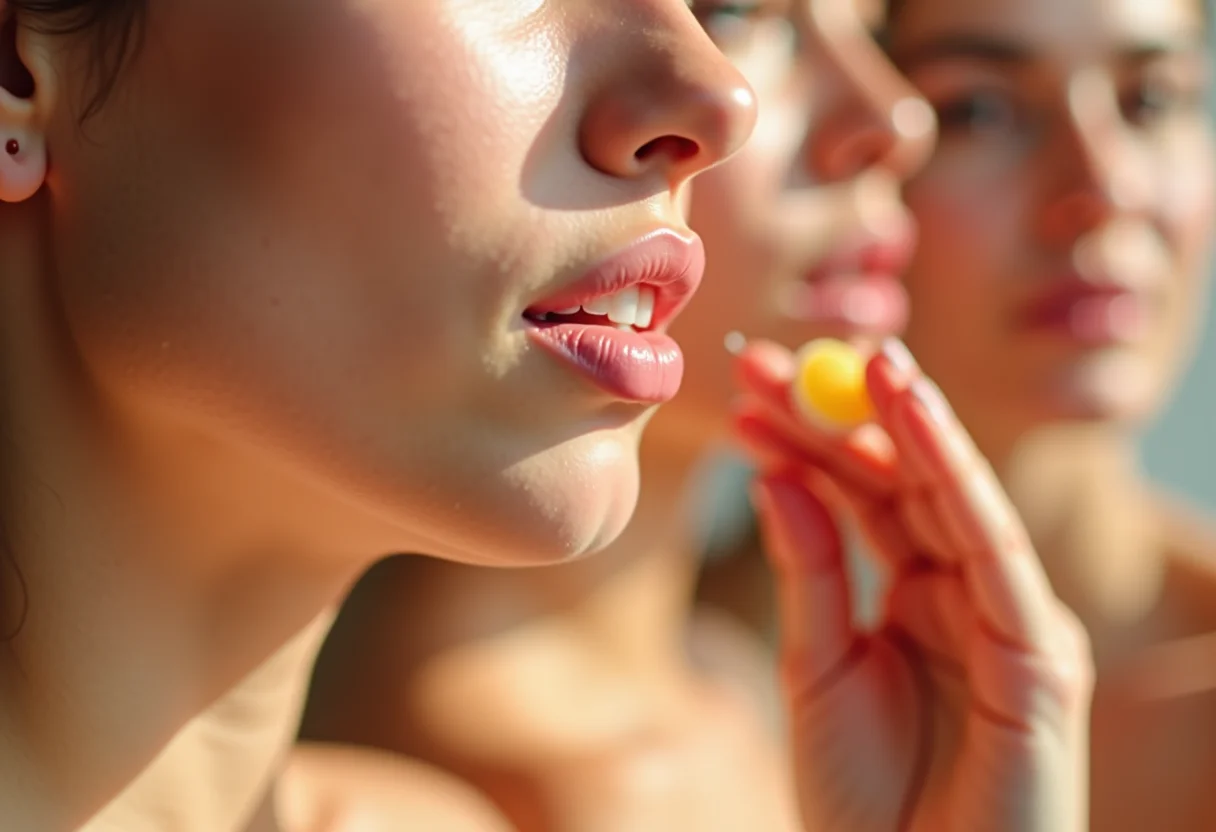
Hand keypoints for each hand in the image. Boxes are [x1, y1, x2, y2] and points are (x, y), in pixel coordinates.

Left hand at [733, 339, 1092, 831]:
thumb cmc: (866, 800)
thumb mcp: (815, 669)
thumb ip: (808, 572)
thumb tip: (773, 475)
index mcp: (915, 593)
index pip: (864, 493)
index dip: (810, 436)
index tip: (749, 387)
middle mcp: (965, 592)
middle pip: (905, 481)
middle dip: (845, 415)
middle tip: (782, 357)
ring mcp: (1008, 618)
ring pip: (957, 500)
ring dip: (912, 425)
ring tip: (864, 359)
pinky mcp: (1042, 657)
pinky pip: (995, 554)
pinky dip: (955, 484)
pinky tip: (913, 422)